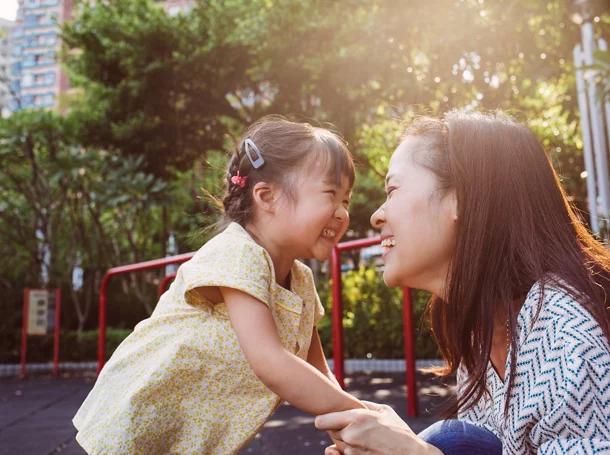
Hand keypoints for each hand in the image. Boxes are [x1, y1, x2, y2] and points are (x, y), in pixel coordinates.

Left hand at [316, 401, 441, 454]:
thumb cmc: (399, 431)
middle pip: (330, 432)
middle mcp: (351, 436)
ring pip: (337, 445)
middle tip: (354, 428)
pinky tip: (361, 447)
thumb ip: (363, 404)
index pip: (321, 421)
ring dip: (345, 442)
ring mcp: (353, 452)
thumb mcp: (384, 410)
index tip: (328, 419)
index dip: (324, 419)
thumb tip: (348, 401)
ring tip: (364, 438)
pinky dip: (348, 453)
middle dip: (338, 429)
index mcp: (356, 419)